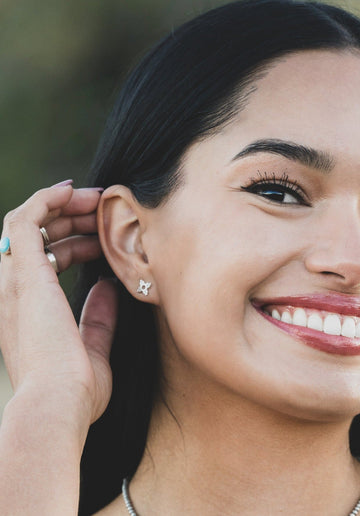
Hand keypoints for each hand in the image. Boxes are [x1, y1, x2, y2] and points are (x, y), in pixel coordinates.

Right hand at [0, 181, 117, 428]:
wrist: (58, 406)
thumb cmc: (75, 390)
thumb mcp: (93, 346)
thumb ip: (98, 317)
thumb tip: (107, 289)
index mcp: (30, 309)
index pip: (47, 261)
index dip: (76, 244)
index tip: (105, 239)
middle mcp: (14, 291)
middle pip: (39, 238)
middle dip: (73, 219)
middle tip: (105, 210)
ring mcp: (14, 281)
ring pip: (30, 224)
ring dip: (64, 207)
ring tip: (99, 198)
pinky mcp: (22, 274)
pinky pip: (24, 221)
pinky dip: (45, 200)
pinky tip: (72, 190)